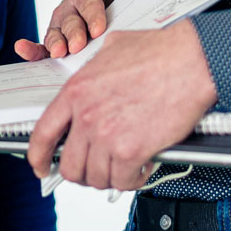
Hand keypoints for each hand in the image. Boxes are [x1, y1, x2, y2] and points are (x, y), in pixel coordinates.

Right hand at [13, 0, 145, 60]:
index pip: (87, 1)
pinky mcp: (57, 41)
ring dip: (54, 43)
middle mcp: (69, 7)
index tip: (99, 29)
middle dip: (73, 32)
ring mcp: (61, 25)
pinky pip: (42, 46)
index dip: (92, 14)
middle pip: (69, 20)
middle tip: (79, 45)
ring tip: (59, 53)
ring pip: (54, 33)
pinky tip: (22, 49)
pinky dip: (31, 49)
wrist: (115, 2)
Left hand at [25, 20, 217, 189]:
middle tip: (98, 170)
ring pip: (96, 178)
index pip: (43, 134)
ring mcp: (107, 135)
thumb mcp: (112, 49)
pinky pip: (123, 181)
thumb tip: (93, 78)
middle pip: (70, 166)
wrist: (191, 61)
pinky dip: (133, 180)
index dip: (38, 157)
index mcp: (76, 91)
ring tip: (125, 167)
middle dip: (83, 174)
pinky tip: (142, 167)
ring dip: (111, 177)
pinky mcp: (132, 151)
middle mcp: (86, 116)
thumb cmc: (160, 52)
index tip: (42, 167)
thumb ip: (94, 69)